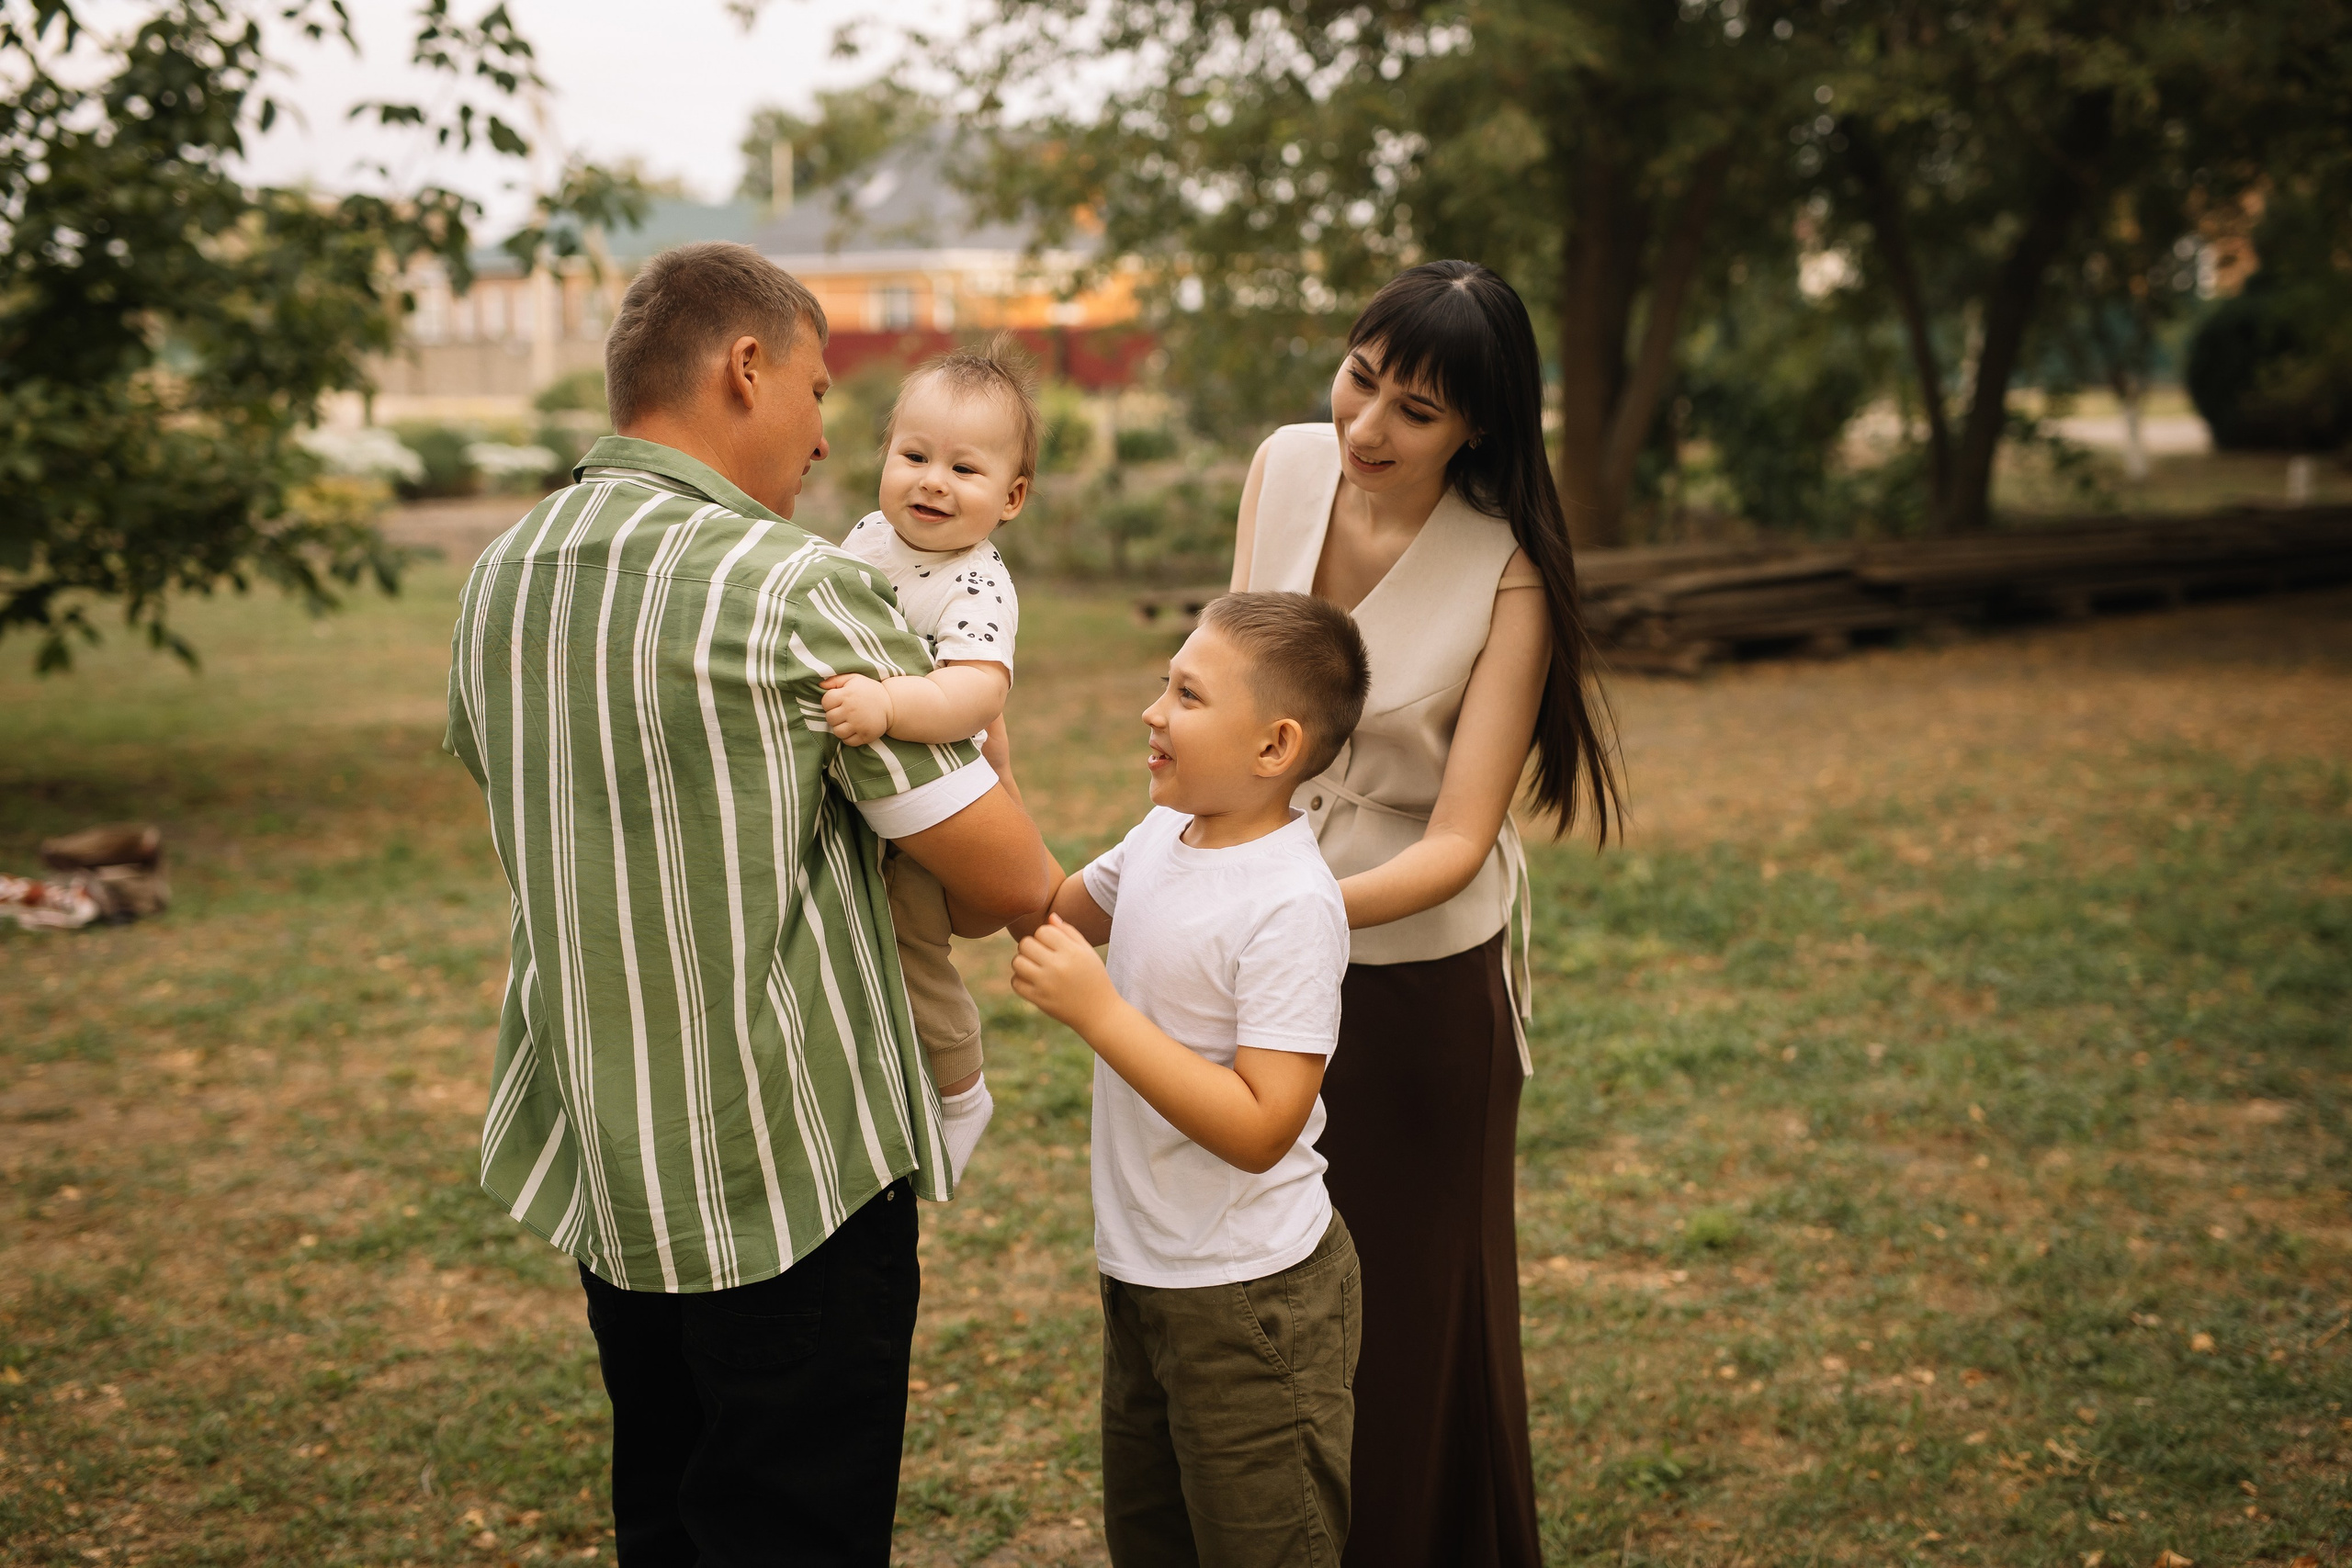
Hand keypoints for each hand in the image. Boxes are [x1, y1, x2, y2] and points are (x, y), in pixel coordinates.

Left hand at [821, 673, 893, 745]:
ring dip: (840, 728)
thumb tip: (819, 685)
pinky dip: (848, 738)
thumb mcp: (853, 679)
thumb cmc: (869, 690)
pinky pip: (848, 741)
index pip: (826, 702)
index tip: (837, 702)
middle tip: (843, 713)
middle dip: (834, 716)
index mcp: (847, 694)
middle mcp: (852, 710)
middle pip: (830, 718)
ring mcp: (859, 724)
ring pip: (837, 732)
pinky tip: (854, 730)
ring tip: (848, 722)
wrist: (892, 704)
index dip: (829, 703)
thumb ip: (835, 680)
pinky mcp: (865, 735)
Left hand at [1011, 915, 1119, 1032]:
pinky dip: (1020, 980)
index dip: (1045, 935)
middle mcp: (1058, 966)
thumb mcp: (1088, 952)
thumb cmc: (1094, 978)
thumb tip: (1049, 917)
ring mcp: (1046, 984)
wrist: (1099, 1012)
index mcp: (1072, 952)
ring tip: (1034, 966)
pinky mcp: (1039, 999)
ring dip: (1022, 962)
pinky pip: (1015, 982)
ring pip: (1016, 962)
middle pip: (1025, 944)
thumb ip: (1069, 932)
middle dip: (1031, 946)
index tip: (1052, 945)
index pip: (1042, 930)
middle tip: (1040, 955)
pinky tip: (1032, 980)